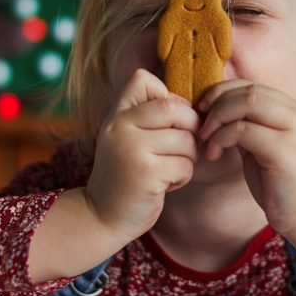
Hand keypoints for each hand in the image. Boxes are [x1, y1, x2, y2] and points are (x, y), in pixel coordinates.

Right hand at [86, 69, 199, 241]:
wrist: (102, 216)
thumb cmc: (126, 174)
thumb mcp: (127, 138)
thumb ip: (148, 117)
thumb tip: (193, 105)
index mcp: (116, 115)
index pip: (142, 79)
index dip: (167, 95)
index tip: (169, 120)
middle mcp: (120, 127)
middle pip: (175, 108)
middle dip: (190, 127)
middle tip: (183, 146)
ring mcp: (131, 149)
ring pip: (186, 139)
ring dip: (189, 157)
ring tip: (171, 168)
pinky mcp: (146, 174)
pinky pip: (185, 165)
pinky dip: (183, 177)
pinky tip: (166, 184)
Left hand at [197, 81, 295, 237]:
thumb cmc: (277, 183)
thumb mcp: (259, 146)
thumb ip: (246, 124)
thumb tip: (213, 106)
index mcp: (293, 111)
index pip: (252, 85)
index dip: (221, 92)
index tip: (202, 112)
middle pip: (249, 90)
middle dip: (217, 104)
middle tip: (201, 128)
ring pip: (248, 103)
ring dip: (217, 119)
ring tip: (206, 141)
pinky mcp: (287, 151)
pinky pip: (244, 130)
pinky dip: (221, 138)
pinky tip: (214, 154)